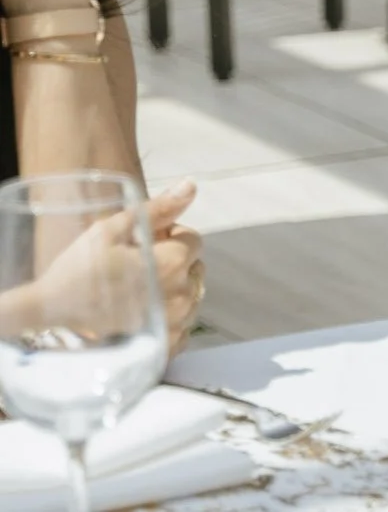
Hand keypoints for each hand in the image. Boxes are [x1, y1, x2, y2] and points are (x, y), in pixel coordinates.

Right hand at [17, 180, 198, 348]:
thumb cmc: (78, 269)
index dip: (169, 236)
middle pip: (194, 268)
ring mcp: (175, 325)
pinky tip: (141, 313)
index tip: (143, 242)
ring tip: (135, 290)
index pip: (193, 240)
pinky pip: (184, 326)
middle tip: (137, 265)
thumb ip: (158, 209)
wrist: (49, 314)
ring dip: (172, 289)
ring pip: (191, 297)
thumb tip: (191, 185)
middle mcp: (181, 295)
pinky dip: (169, 319)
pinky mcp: (165, 347)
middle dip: (173, 261)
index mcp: (172, 263)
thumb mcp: (112, 230)